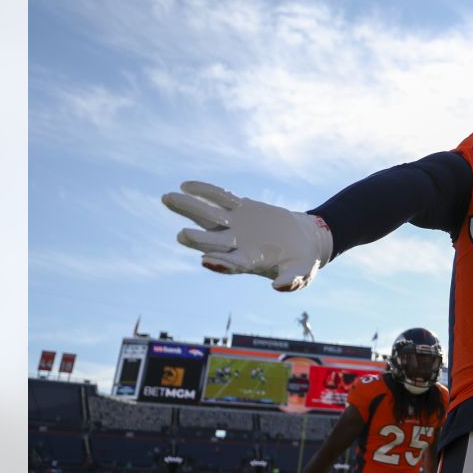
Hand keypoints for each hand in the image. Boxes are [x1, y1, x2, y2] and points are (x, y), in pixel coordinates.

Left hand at [162, 181, 333, 291]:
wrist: (305, 241)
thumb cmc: (302, 263)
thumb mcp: (303, 273)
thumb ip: (291, 281)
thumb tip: (278, 287)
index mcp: (249, 263)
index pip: (231, 265)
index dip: (220, 263)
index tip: (207, 260)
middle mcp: (236, 245)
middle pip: (212, 242)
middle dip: (196, 239)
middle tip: (181, 235)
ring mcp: (236, 226)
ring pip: (208, 216)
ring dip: (188, 207)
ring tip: (167, 198)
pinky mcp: (241, 209)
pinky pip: (221, 198)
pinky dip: (206, 191)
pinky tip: (186, 185)